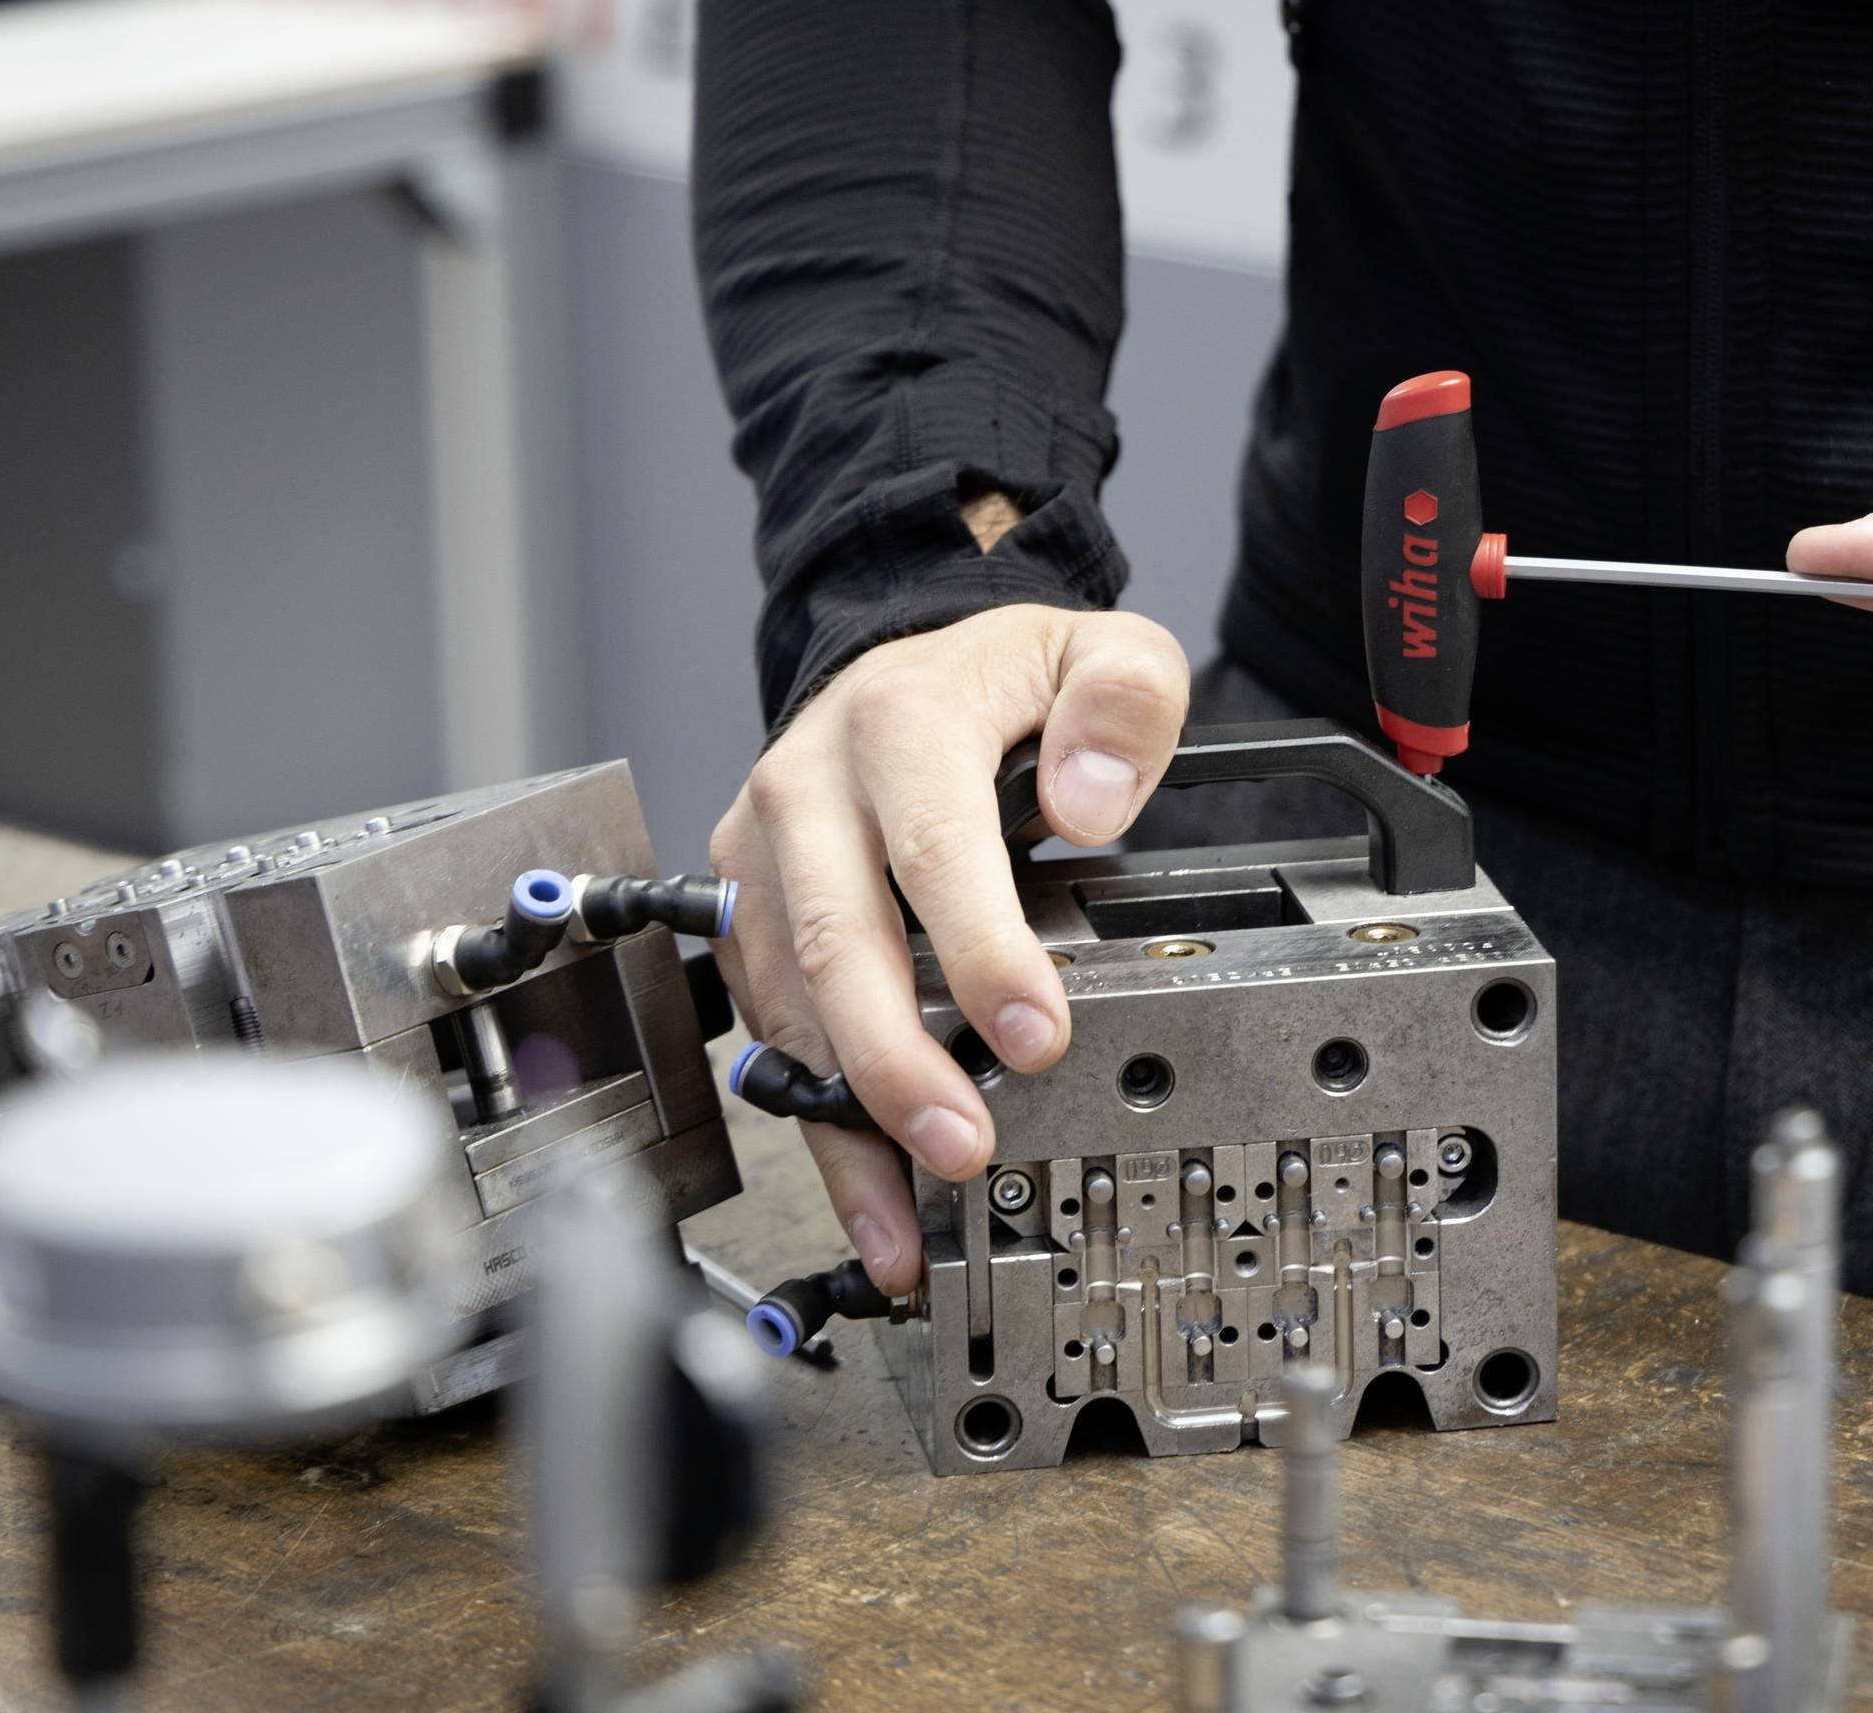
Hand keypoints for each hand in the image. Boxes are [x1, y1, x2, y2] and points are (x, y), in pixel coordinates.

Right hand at [706, 605, 1189, 1292]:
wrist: (899, 669)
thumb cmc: (1000, 681)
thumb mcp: (1100, 651)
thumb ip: (1124, 705)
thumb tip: (1092, 801)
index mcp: (899, 722)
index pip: (933, 845)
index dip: (980, 949)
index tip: (1033, 1035)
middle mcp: (810, 790)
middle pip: (838, 942)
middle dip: (896, 1064)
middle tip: (962, 1148)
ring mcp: (766, 858)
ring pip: (790, 1005)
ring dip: (847, 1121)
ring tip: (906, 1221)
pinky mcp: (748, 915)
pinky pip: (775, 1029)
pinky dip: (820, 1118)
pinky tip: (868, 1191)